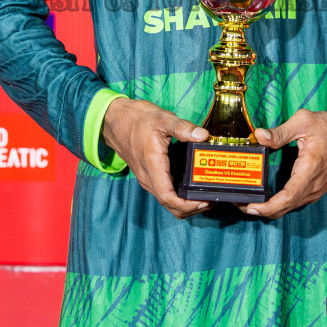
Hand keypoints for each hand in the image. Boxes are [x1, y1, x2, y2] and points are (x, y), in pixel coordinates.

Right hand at [100, 97, 211, 219]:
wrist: (115, 120)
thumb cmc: (136, 119)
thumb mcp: (162, 118)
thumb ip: (183, 128)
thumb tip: (203, 135)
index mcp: (152, 165)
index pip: (167, 197)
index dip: (186, 205)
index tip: (203, 200)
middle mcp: (148, 177)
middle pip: (169, 205)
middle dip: (191, 208)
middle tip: (211, 199)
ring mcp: (147, 178)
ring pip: (167, 202)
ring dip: (186, 204)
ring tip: (205, 195)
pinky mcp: (149, 176)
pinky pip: (164, 193)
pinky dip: (179, 197)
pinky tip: (192, 187)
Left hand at [242, 110, 326, 219]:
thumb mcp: (304, 121)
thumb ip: (280, 131)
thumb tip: (259, 136)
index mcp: (310, 168)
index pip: (288, 196)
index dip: (267, 206)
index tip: (250, 207)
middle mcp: (313, 185)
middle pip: (285, 207)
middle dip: (261, 210)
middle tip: (239, 203)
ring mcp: (315, 190)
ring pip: (290, 207)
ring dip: (269, 208)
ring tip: (249, 200)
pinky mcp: (315, 190)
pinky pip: (295, 202)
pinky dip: (279, 204)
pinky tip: (266, 198)